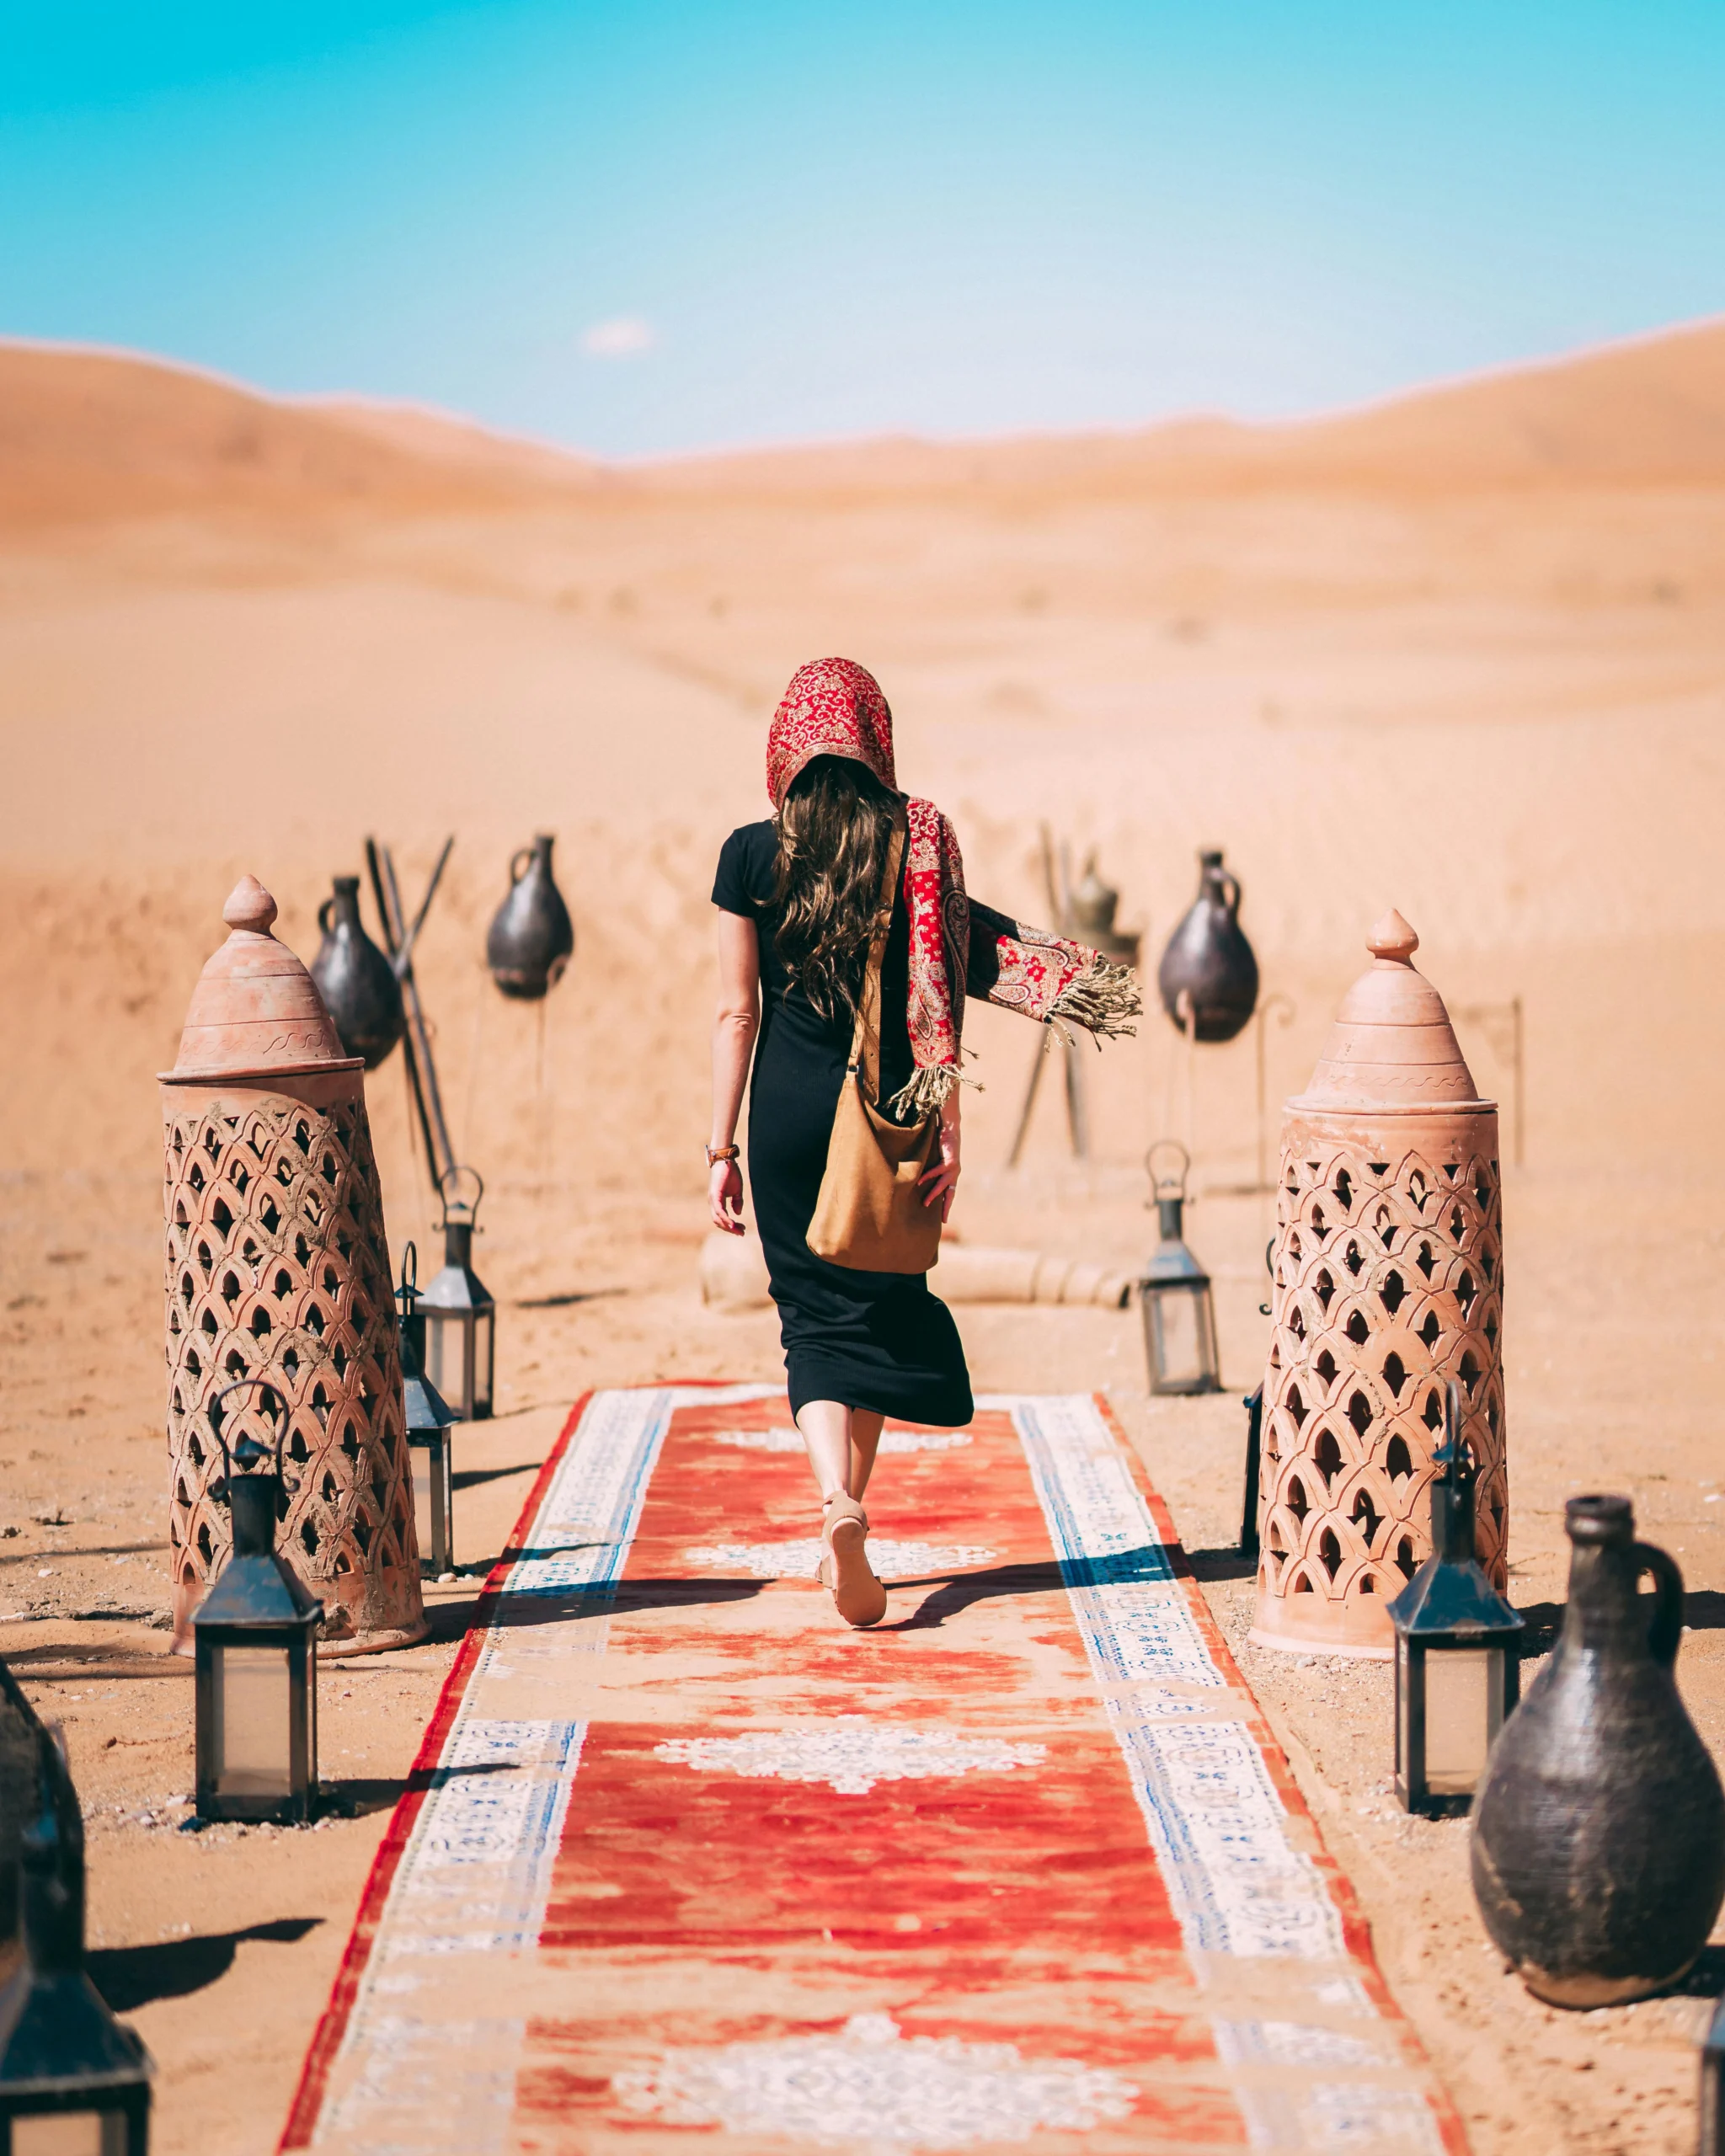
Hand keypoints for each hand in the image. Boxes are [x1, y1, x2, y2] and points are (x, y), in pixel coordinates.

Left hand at [709, 1157, 745, 1234]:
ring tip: (738, 1231)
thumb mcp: (737, 1190)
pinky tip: (732, 1224)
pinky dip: (725, 1219)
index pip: (722, 1218)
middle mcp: (713, 1202)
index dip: (731, 1226)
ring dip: (728, 1227)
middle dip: (730, 1229)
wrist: (726, 1160)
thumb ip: (737, 1202)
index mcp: (717, 1202)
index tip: (742, 1230)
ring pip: (717, 1219)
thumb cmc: (730, 1173)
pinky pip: (719, 1211)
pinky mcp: (715, 1195)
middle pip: (719, 1222)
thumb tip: (737, 1213)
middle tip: (741, 1233)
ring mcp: (713, 1199)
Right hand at [917, 1100, 960, 1220]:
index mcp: (952, 1174)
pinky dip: (929, 1177)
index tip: (944, 1219)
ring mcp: (954, 1168)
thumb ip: (930, 1167)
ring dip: (934, 1195)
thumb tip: (916, 1176)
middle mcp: (954, 1173)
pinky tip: (921, 1182)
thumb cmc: (941, 1141)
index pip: (950, 1193)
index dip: (946, 1205)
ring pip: (943, 1186)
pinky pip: (938, 1172)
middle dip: (946, 1207)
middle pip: (950, 1194)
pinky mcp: (951, 1161)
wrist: (950, 1127)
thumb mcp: (935, 1157)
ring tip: (926, 1204)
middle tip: (943, 1221)